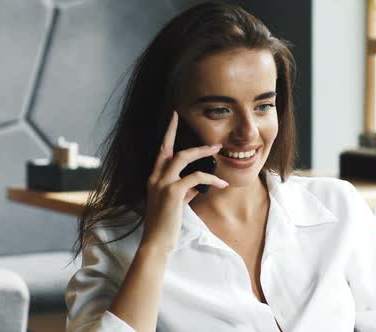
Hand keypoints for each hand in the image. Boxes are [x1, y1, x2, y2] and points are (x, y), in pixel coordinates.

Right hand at [140, 111, 227, 253]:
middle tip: (206, 135)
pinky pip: (195, 178)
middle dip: (183, 135)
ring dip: (202, 152)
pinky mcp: (173, 192)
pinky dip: (210, 179)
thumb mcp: (174, 204)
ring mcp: (163, 184)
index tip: (174, 117)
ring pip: (183, 157)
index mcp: (154, 178)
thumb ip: (184, 192)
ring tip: (217, 150)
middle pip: (170, 149)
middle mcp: (155, 178)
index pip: (161, 151)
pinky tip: (221, 185)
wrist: (157, 242)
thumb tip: (196, 186)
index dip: (168, 133)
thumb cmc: (165, 225)